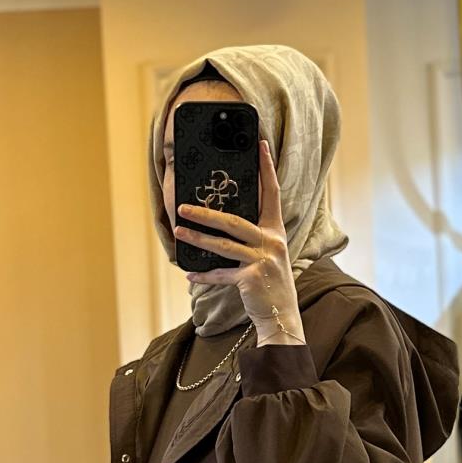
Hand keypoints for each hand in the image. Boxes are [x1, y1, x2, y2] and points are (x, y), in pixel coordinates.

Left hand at [176, 140, 305, 345]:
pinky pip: (222, 274)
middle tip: (182, 206)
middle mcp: (272, 242)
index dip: (267, 168)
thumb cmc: (270, 283)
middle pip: (234, 220)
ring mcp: (263, 260)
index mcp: (276, 231)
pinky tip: (189, 274)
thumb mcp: (268, 254)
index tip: (261, 145)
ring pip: (223, 245)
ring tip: (179, 232)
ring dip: (197, 239)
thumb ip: (252, 237)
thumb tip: (221, 220)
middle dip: (205, 213)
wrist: (282, 316)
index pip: (272, 193)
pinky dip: (204, 276)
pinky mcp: (252, 279)